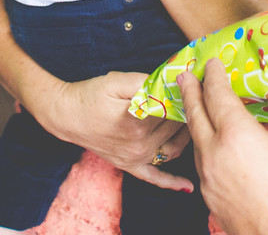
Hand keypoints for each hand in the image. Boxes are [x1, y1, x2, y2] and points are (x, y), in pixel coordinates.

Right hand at [22, 67, 193, 190]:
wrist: (66, 115)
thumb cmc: (90, 95)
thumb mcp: (117, 80)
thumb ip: (145, 81)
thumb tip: (170, 82)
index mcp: (138, 122)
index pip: (174, 109)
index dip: (187, 95)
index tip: (197, 84)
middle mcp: (139, 145)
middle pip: (177, 128)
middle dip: (190, 112)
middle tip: (201, 98)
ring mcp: (135, 158)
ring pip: (174, 150)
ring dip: (188, 137)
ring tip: (197, 122)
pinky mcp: (129, 166)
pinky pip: (154, 177)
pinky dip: (172, 183)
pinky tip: (188, 186)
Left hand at [180, 59, 267, 234]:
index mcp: (237, 135)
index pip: (218, 95)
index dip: (213, 76)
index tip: (211, 63)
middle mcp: (215, 153)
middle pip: (195, 115)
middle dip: (189, 93)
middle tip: (183, 76)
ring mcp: (209, 178)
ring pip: (196, 142)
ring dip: (195, 122)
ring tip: (199, 110)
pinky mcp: (210, 198)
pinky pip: (203, 165)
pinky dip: (204, 149)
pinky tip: (216, 148)